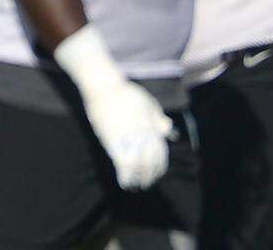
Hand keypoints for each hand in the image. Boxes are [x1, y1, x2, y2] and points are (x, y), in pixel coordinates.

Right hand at [54, 25, 172, 190]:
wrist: (105, 88)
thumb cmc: (126, 92)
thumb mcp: (147, 102)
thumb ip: (157, 117)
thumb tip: (167, 128)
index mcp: (152, 126)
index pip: (160, 151)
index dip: (160, 165)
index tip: (158, 171)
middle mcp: (143, 135)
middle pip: (151, 160)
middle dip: (151, 174)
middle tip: (148, 182)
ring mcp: (129, 139)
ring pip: (139, 165)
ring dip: (139, 177)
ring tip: (137, 184)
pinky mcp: (114, 142)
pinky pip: (123, 164)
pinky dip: (125, 176)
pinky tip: (125, 182)